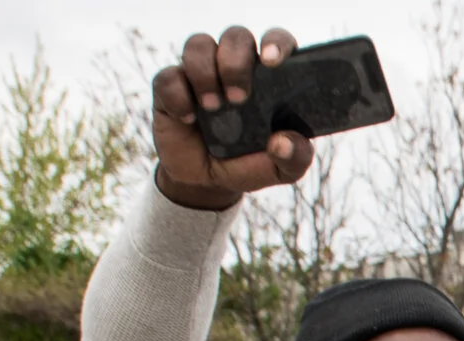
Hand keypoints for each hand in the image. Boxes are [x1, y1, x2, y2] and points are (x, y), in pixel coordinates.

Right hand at [151, 26, 313, 210]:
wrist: (206, 181)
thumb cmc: (249, 163)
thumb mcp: (281, 170)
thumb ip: (295, 158)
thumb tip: (285, 143)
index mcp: (268, 76)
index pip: (276, 42)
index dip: (275, 43)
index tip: (272, 61)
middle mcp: (233, 65)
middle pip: (236, 37)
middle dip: (236, 62)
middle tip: (239, 98)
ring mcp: (200, 72)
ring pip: (199, 44)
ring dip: (204, 72)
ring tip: (212, 107)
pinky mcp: (170, 87)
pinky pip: (168, 76)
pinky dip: (177, 96)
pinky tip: (188, 118)